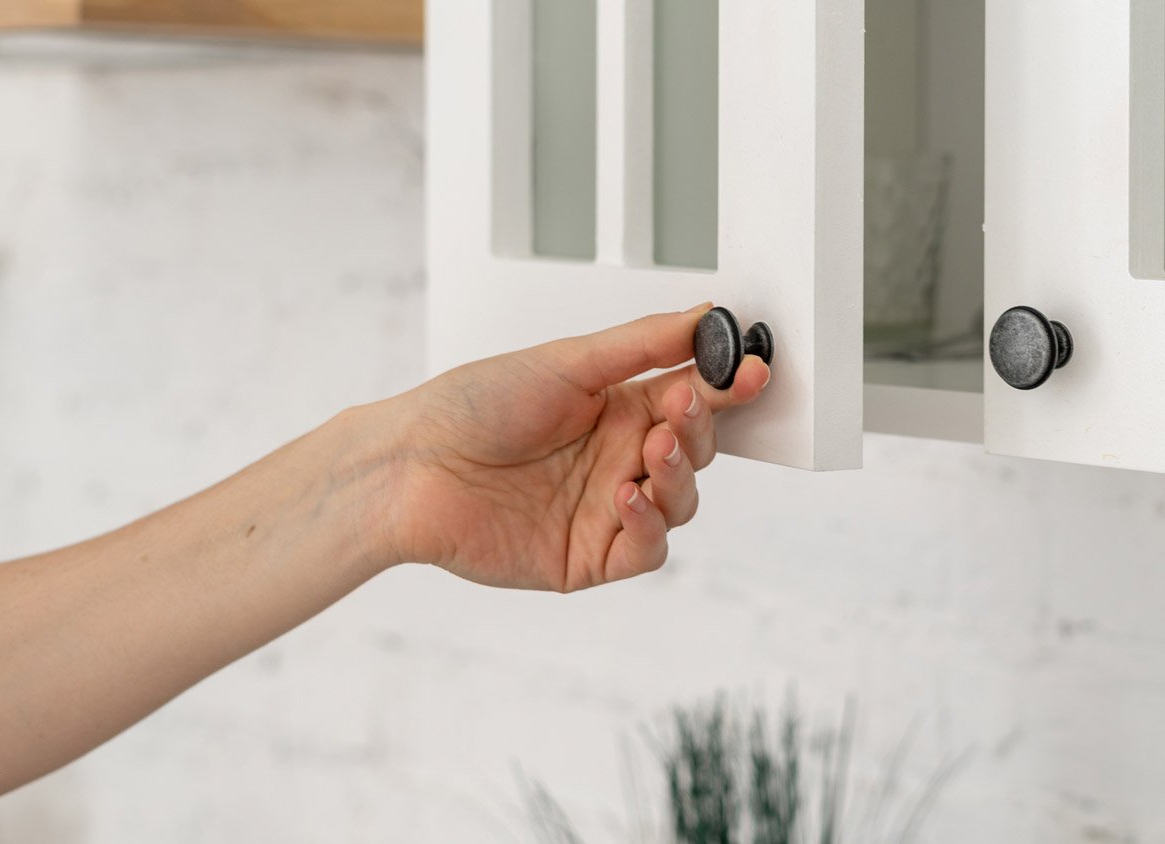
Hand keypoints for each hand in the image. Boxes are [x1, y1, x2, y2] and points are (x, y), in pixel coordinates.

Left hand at [382, 305, 770, 591]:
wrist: (411, 464)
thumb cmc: (473, 405)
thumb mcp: (568, 361)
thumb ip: (642, 344)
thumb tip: (705, 316)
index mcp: (619, 408)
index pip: (692, 397)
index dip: (727, 386)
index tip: (753, 370)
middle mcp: (619, 458)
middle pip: (695, 451)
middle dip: (700, 429)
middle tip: (683, 409)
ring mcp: (607, 509)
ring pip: (681, 501)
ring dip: (679, 476)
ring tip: (652, 452)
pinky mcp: (589, 557)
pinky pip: (645, 548)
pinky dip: (649, 525)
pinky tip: (628, 498)